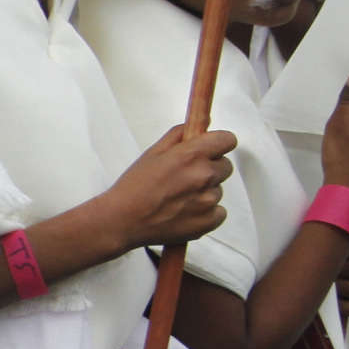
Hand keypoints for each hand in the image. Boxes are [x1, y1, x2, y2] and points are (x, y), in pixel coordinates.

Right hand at [108, 124, 236, 251]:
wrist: (122, 221)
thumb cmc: (133, 188)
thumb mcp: (152, 153)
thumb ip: (178, 135)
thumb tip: (196, 127)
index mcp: (191, 155)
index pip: (227, 140)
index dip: (219, 144)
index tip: (212, 149)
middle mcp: (204, 176)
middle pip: (225, 166)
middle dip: (210, 168)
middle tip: (186, 178)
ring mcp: (208, 200)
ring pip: (218, 190)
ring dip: (204, 192)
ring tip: (179, 198)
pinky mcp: (209, 221)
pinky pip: (219, 212)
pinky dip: (206, 213)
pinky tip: (185, 212)